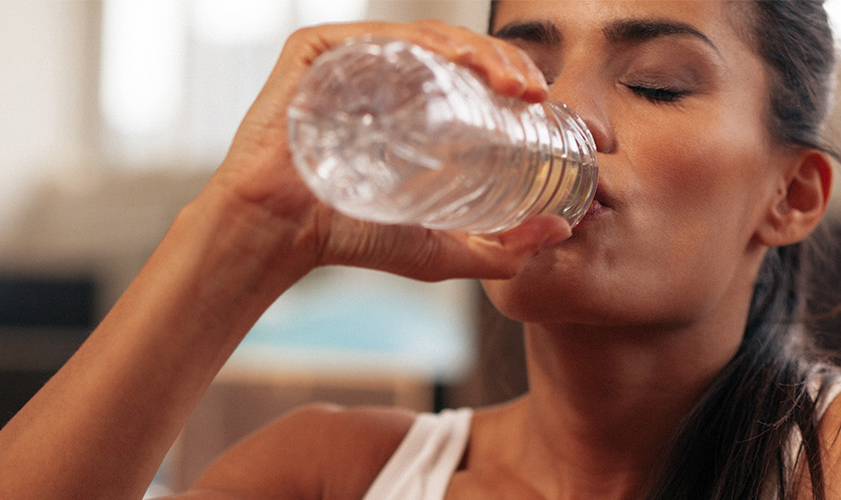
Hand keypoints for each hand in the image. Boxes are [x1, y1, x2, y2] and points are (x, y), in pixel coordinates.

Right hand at [195, 20, 567, 280]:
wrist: (279, 236)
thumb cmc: (351, 239)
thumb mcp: (441, 249)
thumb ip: (501, 250)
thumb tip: (561, 233)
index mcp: (407, 102)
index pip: (471, 73)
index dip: (515, 78)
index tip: (547, 105)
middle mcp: (379, 71)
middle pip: (455, 50)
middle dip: (505, 61)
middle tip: (535, 94)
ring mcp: (348, 58)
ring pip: (426, 35)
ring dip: (478, 48)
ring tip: (511, 82)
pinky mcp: (315, 50)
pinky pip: (376, 32)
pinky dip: (422, 39)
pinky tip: (458, 60)